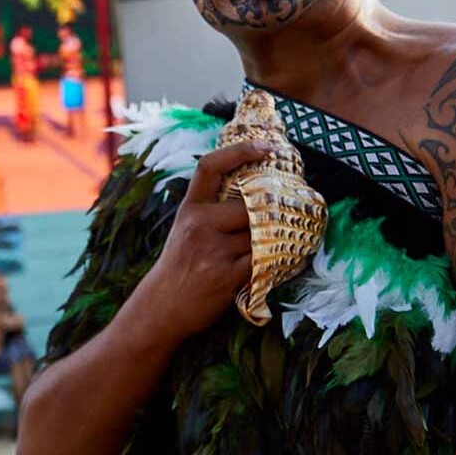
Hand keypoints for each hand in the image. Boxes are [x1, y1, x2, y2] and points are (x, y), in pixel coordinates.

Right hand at [132, 140, 272, 340]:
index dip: (241, 151)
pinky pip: (264, 261)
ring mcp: (212, 249)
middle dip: (272, 213)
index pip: (211, 166)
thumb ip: (213, 212)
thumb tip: (256, 196)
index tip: (268, 147)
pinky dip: (275, 262)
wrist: (162, 307)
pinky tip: (277, 264)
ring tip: (286, 243)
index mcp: (189, 208)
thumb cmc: (179, 266)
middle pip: (250, 206)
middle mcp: (198, 223)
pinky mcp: (226, 274)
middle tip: (293, 212)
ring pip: (261, 235)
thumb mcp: (186, 230)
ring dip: (276, 241)